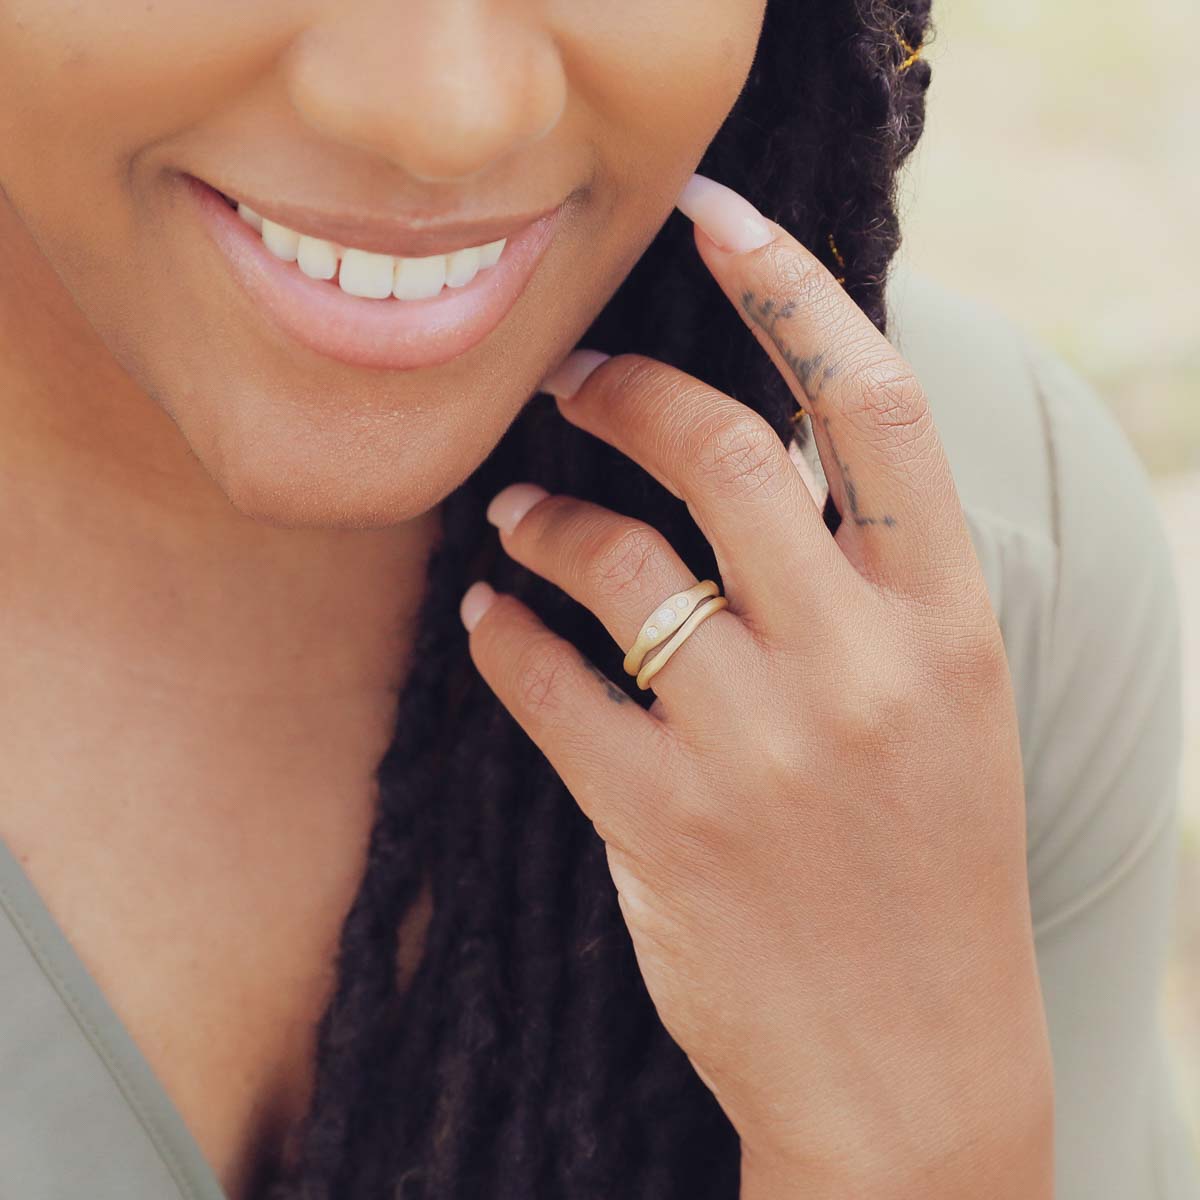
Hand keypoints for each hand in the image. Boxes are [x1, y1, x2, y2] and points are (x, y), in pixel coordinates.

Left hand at [458, 173, 1053, 1192]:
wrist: (914, 1069)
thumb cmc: (927, 873)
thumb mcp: (949, 709)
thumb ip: (874, 586)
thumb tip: (758, 459)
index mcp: (951, 623)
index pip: (876, 404)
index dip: (792, 287)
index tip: (718, 217)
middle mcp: (863, 664)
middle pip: (724, 450)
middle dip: (632, 392)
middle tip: (573, 382)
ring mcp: (761, 745)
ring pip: (617, 561)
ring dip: (546, 516)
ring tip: (514, 512)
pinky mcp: (664, 825)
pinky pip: (549, 684)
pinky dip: (502, 633)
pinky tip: (485, 616)